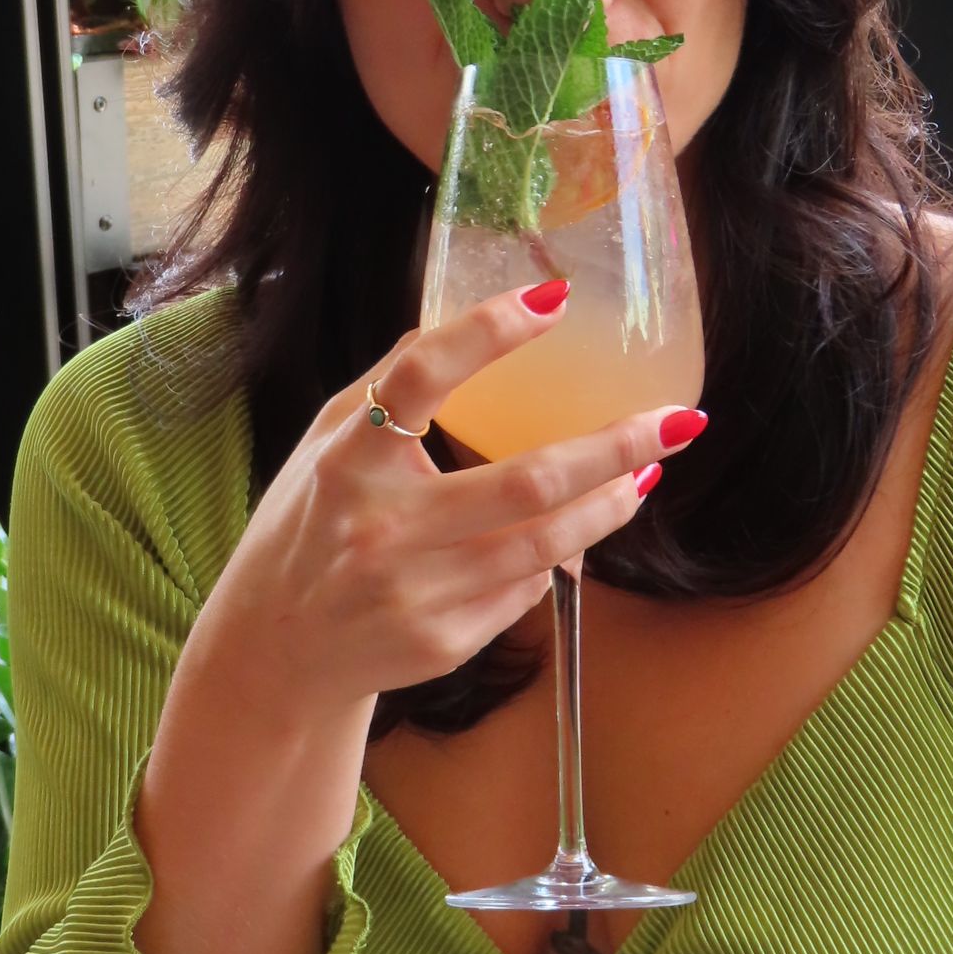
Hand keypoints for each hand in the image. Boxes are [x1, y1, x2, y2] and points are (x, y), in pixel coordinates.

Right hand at [202, 282, 706, 709]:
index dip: (487, 332)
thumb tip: (460, 320)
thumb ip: (384, 385)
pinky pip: (526, 591)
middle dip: (615, 447)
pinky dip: (553, 557)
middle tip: (678, 419)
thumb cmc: (304, 529)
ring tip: (644, 470)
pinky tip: (565, 536)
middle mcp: (382, 527)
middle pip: (525, 481)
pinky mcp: (443, 643)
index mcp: (346, 460)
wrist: (274, 652)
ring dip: (610, 503)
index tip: (554, 301)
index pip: (419, 377)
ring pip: (547, 544)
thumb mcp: (321, 444)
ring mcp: (416, 593)